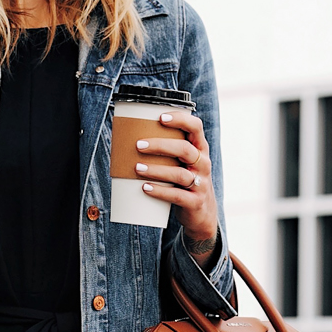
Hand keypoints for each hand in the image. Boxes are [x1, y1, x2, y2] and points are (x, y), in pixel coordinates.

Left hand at [133, 109, 218, 263]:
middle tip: (139, 145)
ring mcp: (201, 184)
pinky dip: (160, 191)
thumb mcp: (182, 164)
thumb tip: (128, 140)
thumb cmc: (184, 182)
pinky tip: (145, 188)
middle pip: (185, 149)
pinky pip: (177, 196)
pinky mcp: (195, 202)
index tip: (160, 117)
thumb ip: (167, 152)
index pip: (195, 127)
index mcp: (200, 149)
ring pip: (179, 174)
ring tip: (138, 168)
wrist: (202, 214)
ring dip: (156, 170)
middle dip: (161, 145)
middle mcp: (203, 164)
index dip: (180, 119)